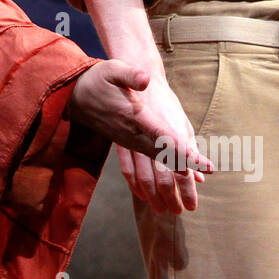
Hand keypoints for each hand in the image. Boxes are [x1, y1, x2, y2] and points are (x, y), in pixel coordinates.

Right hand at [69, 61, 212, 212]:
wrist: (74, 93)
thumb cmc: (98, 79)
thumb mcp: (113, 70)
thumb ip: (131, 75)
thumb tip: (145, 79)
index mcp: (135, 114)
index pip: (164, 136)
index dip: (184, 151)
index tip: (205, 165)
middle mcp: (131, 133)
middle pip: (161, 159)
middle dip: (179, 180)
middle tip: (194, 204)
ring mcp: (126, 142)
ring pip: (149, 167)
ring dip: (165, 187)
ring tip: (178, 208)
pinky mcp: (122, 145)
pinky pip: (134, 169)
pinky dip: (145, 183)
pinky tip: (151, 196)